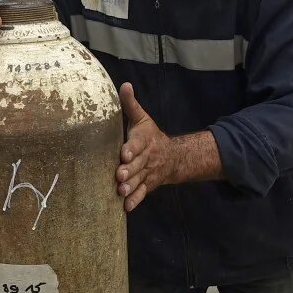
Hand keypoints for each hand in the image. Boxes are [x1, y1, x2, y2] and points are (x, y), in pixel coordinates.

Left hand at [116, 83, 178, 212]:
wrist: (173, 156)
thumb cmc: (150, 135)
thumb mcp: (142, 118)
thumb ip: (131, 104)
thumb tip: (124, 85)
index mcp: (144, 140)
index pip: (137, 144)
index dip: (131, 149)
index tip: (123, 153)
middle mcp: (147, 158)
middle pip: (138, 165)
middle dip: (129, 170)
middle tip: (119, 175)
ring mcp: (148, 173)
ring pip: (139, 180)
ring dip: (131, 187)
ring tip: (120, 191)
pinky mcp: (148, 185)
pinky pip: (142, 193)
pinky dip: (135, 201)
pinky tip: (126, 207)